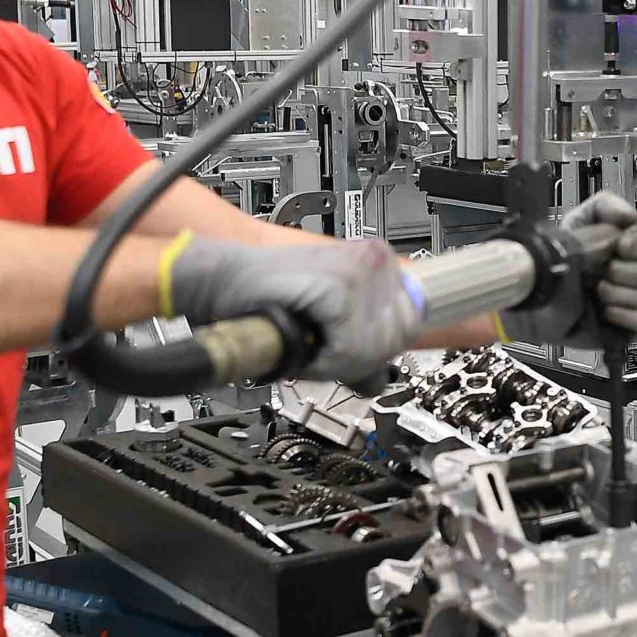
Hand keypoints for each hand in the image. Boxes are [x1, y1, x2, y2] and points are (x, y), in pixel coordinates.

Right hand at [160, 234, 419, 383]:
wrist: (225, 286)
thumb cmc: (270, 301)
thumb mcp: (328, 326)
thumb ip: (362, 348)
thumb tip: (380, 378)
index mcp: (380, 261)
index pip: (412, 322)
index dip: (378, 348)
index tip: (346, 346)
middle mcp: (376, 259)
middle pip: (398, 339)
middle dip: (359, 357)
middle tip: (321, 346)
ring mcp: (361, 269)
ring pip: (375, 348)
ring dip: (337, 361)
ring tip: (308, 340)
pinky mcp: (341, 287)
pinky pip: (350, 350)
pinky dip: (324, 361)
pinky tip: (302, 341)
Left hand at [500, 192, 636, 348]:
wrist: (535, 296)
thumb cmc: (557, 262)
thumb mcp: (576, 222)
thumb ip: (604, 206)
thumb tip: (630, 216)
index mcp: (629, 249)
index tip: (621, 246)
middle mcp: (636, 275)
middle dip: (632, 272)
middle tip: (606, 271)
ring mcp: (633, 302)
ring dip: (625, 295)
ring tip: (600, 292)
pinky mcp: (628, 328)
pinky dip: (629, 317)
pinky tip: (607, 311)